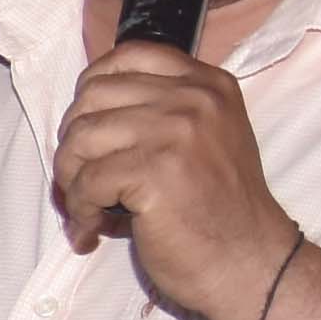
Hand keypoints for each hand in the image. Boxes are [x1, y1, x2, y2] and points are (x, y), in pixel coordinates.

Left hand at [47, 37, 304, 319]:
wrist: (250, 264)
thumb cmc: (216, 211)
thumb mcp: (204, 139)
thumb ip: (160, 111)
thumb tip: (84, 111)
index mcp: (207, 84)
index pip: (128, 55)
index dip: (91, 88)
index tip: (88, 126)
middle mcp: (195, 99)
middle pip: (92, 96)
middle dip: (73, 142)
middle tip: (82, 179)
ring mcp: (177, 131)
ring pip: (80, 137)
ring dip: (70, 179)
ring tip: (88, 207)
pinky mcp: (156, 170)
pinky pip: (85, 181)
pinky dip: (80, 210)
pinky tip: (94, 228)